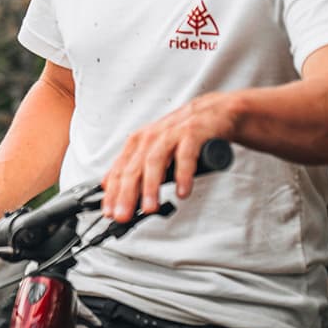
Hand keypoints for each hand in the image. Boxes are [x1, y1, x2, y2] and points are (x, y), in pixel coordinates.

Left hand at [99, 93, 235, 222]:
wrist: (218, 111)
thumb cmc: (184, 134)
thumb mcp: (157, 150)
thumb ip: (138, 169)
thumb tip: (117, 192)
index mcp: (139, 143)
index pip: (119, 170)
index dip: (112, 193)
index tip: (109, 213)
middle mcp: (151, 137)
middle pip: (133, 168)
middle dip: (126, 194)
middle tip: (123, 216)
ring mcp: (171, 133)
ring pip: (155, 161)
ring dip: (150, 186)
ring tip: (150, 208)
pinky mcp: (194, 132)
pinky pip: (186, 155)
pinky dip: (182, 174)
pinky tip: (182, 191)